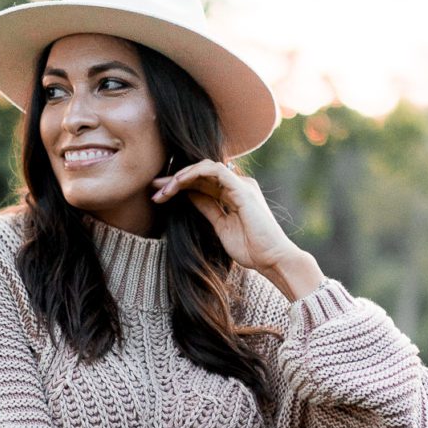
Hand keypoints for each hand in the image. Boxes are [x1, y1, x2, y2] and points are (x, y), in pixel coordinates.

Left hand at [151, 158, 316, 285]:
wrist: (273, 259)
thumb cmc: (251, 249)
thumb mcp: (221, 226)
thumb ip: (207, 208)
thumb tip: (188, 195)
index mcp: (233, 194)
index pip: (202, 183)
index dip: (178, 185)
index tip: (157, 195)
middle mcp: (237, 185)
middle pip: (201, 173)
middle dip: (174, 179)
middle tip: (153, 189)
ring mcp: (241, 185)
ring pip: (205, 168)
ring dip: (182, 176)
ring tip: (164, 189)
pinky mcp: (242, 188)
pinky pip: (215, 170)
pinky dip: (195, 172)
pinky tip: (179, 182)